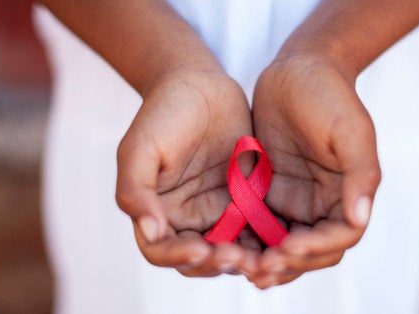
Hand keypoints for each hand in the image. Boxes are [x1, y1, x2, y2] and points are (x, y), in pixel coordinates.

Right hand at [116, 68, 261, 276]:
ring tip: (264, 257)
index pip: (162, 250)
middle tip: (239, 257)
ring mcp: (219, 212)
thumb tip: (150, 230)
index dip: (179, 256)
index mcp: (156, 212)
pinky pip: (259, 229)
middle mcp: (187, 220)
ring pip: (232, 252)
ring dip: (246, 260)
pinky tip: (282, 238)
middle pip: (200, 260)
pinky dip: (267, 240)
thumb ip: (136, 189)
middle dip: (218, 263)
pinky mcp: (248, 202)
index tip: (203, 249)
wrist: (200, 83)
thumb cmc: (162, 112)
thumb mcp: (140, 147)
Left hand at [249, 54, 380, 287]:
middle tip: (259, 269)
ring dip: (268, 262)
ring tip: (243, 269)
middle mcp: (325, 204)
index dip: (316, 248)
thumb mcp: (350, 128)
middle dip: (289, 263)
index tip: (287, 248)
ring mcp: (297, 202)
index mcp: (350, 193)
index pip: (340, 236)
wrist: (297, 69)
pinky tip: (229, 248)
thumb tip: (360, 218)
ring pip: (285, 246)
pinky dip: (249, 242)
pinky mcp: (269, 195)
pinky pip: (259, 228)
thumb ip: (361, 173)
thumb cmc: (328, 94)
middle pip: (313, 251)